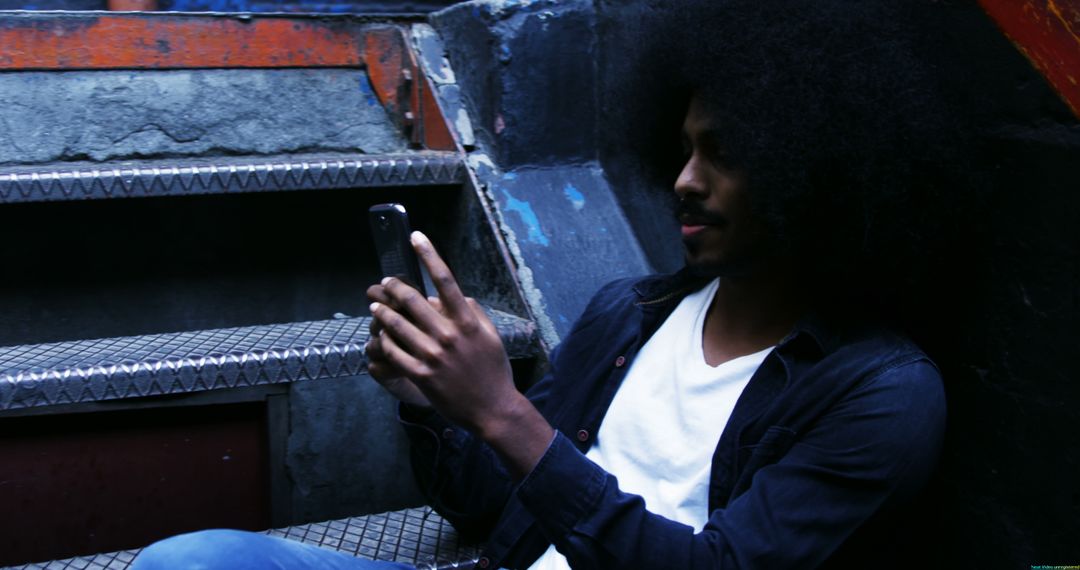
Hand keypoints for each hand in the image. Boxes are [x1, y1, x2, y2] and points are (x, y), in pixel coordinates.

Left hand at [367, 231, 552, 477]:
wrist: (493, 410)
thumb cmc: (494, 372)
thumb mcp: (492, 337)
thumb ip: (475, 313)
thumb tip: (461, 296)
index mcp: (468, 322)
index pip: (445, 280)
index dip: (429, 255)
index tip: (416, 237)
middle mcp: (449, 335)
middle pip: (413, 300)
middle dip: (394, 286)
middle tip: (385, 282)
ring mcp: (433, 356)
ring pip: (398, 326)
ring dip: (383, 313)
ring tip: (375, 308)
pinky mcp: (421, 376)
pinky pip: (395, 353)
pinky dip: (385, 342)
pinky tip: (381, 338)